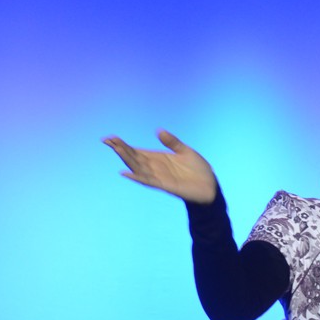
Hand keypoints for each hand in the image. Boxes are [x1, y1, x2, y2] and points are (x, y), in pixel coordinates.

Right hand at [102, 130, 217, 203]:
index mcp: (158, 158)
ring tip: (116, 149)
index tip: (110, 138)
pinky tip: (126, 172)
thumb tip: (159, 131)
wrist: (211, 187)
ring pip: (138, 168)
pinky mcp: (165, 186)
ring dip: (127, 159)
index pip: (136, 151)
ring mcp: (159, 177)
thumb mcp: (186, 151)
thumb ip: (173, 142)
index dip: (123, 145)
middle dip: (121, 149)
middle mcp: (155, 168)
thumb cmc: (198, 170)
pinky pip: (148, 181)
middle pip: (134, 158)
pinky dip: (137, 177)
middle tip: (108, 140)